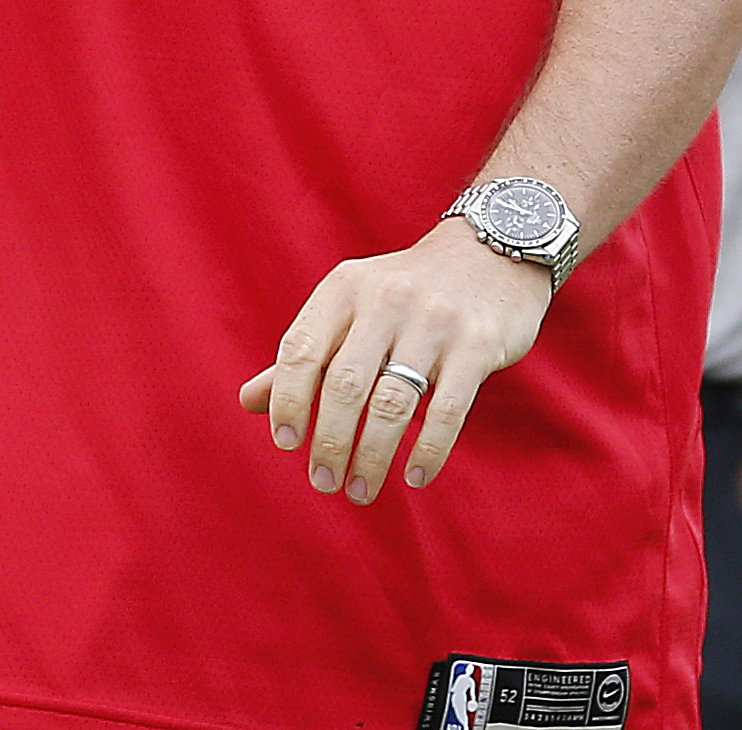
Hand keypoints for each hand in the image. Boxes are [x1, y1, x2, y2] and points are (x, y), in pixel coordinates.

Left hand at [237, 221, 549, 503]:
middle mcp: (387, 298)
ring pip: (392, 404)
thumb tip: (248, 402)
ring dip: (372, 457)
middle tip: (324, 482)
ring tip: (361, 489)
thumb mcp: (352, 305)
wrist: (493, 251)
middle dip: (329, 443)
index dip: (287, 402)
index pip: (301, 350)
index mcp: (346, 287)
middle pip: (344, 385)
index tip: (287, 444)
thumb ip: (307, 353)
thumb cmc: (407, 292)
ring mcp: (435, 321)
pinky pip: (446, 410)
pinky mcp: (478, 344)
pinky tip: (416, 476)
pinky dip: (428, 450)